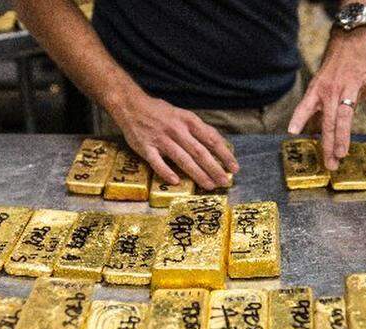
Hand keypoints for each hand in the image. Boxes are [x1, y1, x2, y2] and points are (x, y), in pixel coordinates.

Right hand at [109, 92, 238, 189]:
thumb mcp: (183, 115)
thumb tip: (219, 145)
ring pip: (182, 159)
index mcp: (188, 121)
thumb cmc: (160, 112)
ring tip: (209, 185)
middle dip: (214, 168)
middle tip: (225, 182)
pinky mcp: (145, 147)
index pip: (211, 139)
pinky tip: (176, 182)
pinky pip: (157, 162)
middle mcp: (176, 130)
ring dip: (197, 174)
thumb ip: (199, 129)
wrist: (131, 105)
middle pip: (199, 152)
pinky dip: (166, 172)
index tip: (234, 168)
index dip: (224, 154)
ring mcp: (160, 139)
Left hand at [288, 27, 365, 170]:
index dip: (298, 119)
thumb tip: (313, 129)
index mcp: (319, 89)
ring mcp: (350, 84)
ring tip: (342, 153)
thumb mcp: (321, 82)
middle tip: (330, 163)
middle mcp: (332, 89)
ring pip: (346, 114)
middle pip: (329, 121)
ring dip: (344, 135)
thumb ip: (319, 106)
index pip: (306, 107)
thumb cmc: (336, 63)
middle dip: (328, 144)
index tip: (293, 133)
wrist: (352, 36)